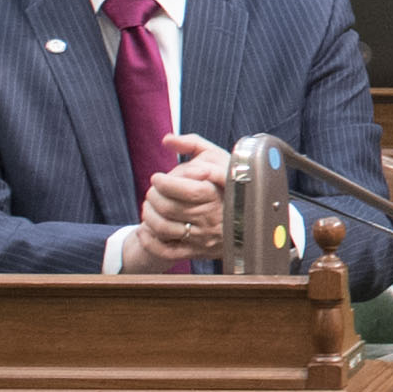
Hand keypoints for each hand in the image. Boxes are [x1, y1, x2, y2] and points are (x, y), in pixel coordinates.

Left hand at [132, 133, 230, 270]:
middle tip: (153, 190)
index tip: (158, 177)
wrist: (246, 215)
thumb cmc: (225, 180)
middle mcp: (212, 217)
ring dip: (149, 216)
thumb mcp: (215, 156)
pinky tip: (145, 229)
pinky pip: (166, 251)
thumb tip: (167, 140)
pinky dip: (149, 241)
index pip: (187, 190)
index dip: (166, 183)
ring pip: (165, 229)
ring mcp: (204, 237)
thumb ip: (192, 143)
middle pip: (171, 209)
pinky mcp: (197, 252)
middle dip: (154, 197)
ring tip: (149, 206)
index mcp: (218, 194)